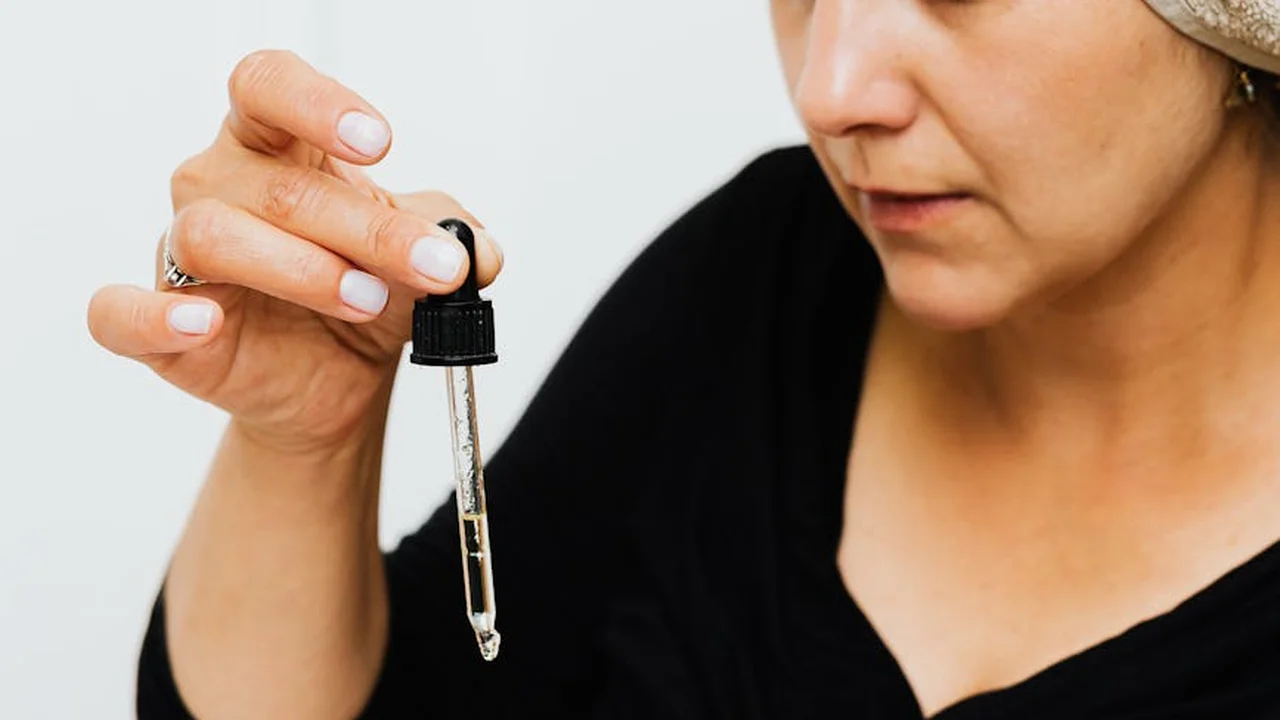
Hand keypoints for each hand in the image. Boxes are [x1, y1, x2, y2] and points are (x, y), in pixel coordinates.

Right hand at [87, 49, 502, 453]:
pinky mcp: (160, 327)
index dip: (317, 105)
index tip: (380, 142)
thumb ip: (454, 239)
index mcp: (277, 148)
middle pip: (276, 184)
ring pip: (213, 234)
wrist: (339, 378)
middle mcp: (221, 187)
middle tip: (435, 266)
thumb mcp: (425, 257)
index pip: (269, 87)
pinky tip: (204, 321)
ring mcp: (185, 256)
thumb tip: (480, 251)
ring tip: (365, 299)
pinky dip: (155, 314)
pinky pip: (122, 312)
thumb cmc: (368, 292)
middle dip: (368, 228)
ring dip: (301, 269)